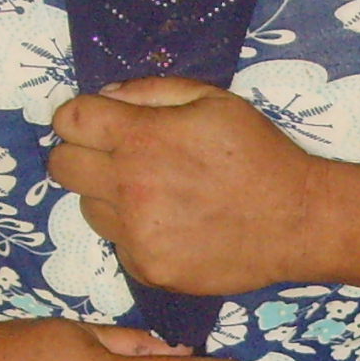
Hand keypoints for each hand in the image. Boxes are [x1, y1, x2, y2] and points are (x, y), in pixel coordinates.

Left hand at [47, 78, 322, 295]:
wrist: (298, 221)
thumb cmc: (259, 154)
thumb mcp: (213, 99)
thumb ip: (151, 91)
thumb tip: (106, 98)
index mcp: (142, 138)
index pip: (68, 120)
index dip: (77, 117)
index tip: (95, 123)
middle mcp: (130, 187)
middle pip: (62, 167)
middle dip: (80, 154)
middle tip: (115, 157)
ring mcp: (136, 234)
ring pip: (86, 208)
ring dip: (107, 197)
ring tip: (153, 194)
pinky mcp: (148, 269)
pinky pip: (117, 244)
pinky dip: (133, 234)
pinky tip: (172, 225)